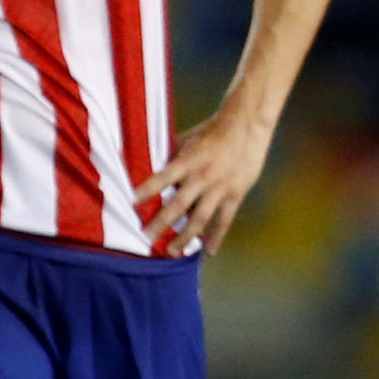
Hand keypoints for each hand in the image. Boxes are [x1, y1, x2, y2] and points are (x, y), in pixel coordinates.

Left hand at [136, 105, 280, 256]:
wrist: (247, 126)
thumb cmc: (214, 129)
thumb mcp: (190, 138)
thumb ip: (173, 154)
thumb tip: (151, 163)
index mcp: (189, 160)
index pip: (164, 177)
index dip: (148, 189)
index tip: (131, 201)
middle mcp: (203, 177)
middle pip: (179, 205)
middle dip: (161, 223)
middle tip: (146, 238)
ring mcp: (220, 188)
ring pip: (200, 219)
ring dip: (185, 237)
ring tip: (172, 252)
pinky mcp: (235, 194)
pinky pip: (224, 220)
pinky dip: (217, 237)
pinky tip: (208, 251)